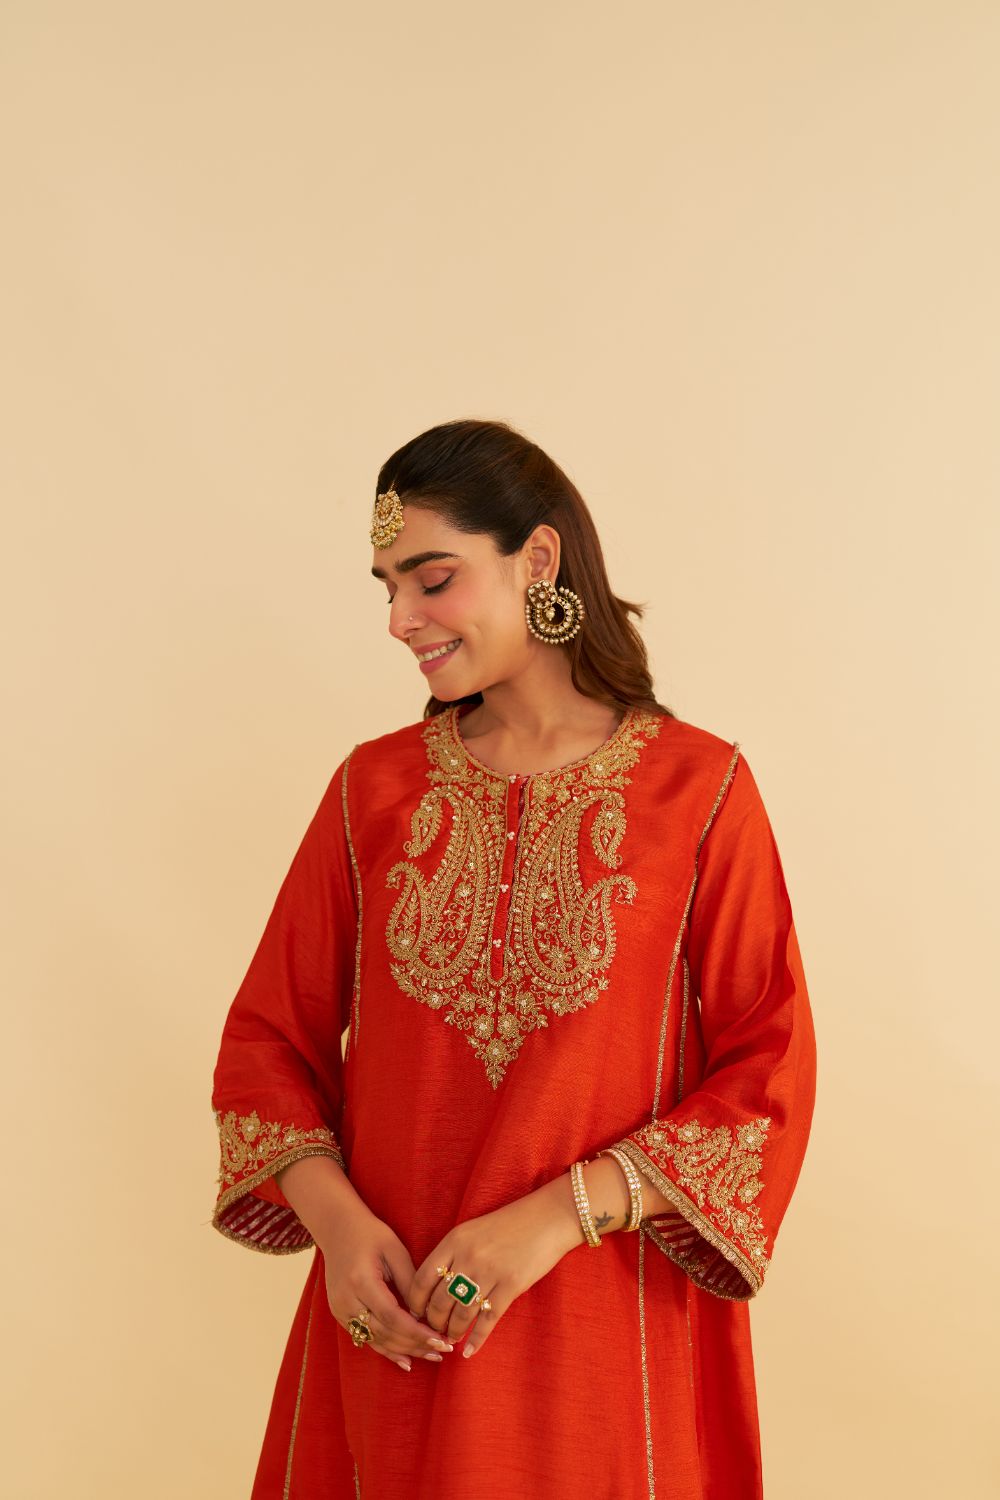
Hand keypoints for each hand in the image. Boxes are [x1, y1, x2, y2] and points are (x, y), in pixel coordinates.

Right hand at [321, 1210, 456, 1371]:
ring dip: (405, 1351)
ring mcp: (340, 1310)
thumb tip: (426, 1314)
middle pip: (385, 1333)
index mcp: (361, 1281)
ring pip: (376, 1340)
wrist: (337, 1228)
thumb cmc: (370, 1234)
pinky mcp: (339, 1314)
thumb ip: (410, 1282)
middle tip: (444, 1350)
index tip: (441, 1341)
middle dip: (416, 1345)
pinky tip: (406, 1360)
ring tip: (432, 1356)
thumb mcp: (395, 1251)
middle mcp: (347, 1300)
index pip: (393, 1317)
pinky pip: (365, 1338)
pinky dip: (387, 1349)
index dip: (417, 1333)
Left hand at [407, 1175, 581, 1359]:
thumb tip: (433, 1287)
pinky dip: (477, 1339)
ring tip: (451, 1338)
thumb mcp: (472, 1230)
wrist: (547, 1218)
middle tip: (435, 1329)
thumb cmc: (508, 1224)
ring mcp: (490, 1272)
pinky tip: (470, 1350)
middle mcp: (468, 1256)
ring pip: (461, 1314)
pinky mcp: (511, 1285)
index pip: (422, 1278)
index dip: (415, 1302)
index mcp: (455, 1240)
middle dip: (433, 1321)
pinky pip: (488, 1319)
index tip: (416, 1313)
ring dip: (453, 1332)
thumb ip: (452, 1253)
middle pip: (439, 1300)